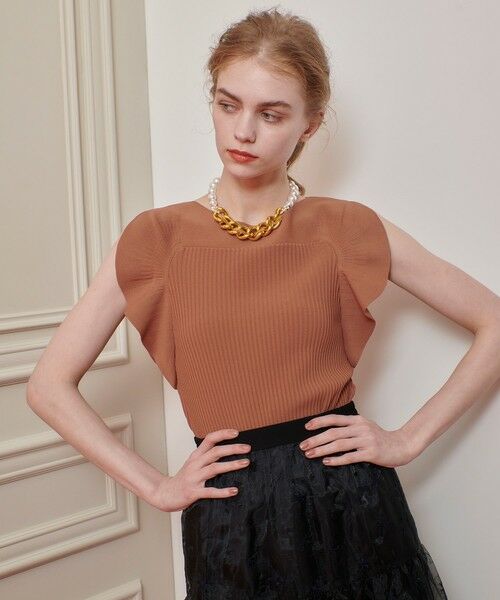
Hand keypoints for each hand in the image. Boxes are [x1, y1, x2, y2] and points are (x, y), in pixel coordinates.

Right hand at [150, 429, 251, 511]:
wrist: (164, 494)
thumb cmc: (183, 478)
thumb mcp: (193, 463)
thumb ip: (207, 456)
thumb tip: (228, 450)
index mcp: (196, 455)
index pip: (209, 439)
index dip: (222, 434)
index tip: (236, 432)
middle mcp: (195, 464)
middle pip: (215, 452)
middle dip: (232, 448)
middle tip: (247, 448)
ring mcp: (193, 478)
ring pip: (214, 468)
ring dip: (231, 465)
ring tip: (246, 463)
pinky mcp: (193, 492)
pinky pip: (210, 492)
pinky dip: (222, 491)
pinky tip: (234, 491)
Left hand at [299, 413, 414, 467]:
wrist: (401, 446)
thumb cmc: (380, 438)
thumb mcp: (365, 427)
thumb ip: (350, 427)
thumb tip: (329, 430)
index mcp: (357, 420)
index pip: (334, 419)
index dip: (319, 422)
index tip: (306, 427)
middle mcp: (360, 428)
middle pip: (333, 433)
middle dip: (316, 439)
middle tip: (303, 446)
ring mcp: (366, 440)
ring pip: (339, 444)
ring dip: (322, 450)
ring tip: (310, 454)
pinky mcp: (370, 453)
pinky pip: (350, 457)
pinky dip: (337, 459)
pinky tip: (327, 462)